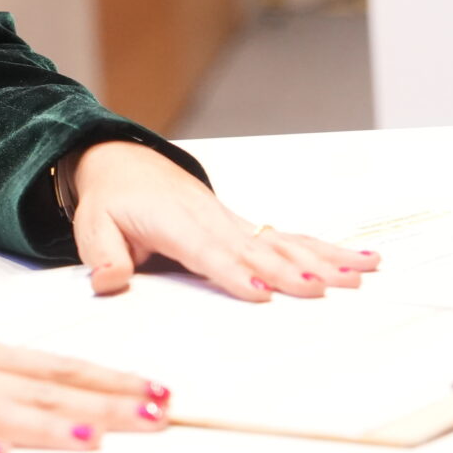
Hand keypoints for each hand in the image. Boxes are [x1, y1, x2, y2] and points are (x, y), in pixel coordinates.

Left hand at [66, 141, 379, 299]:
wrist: (122, 163)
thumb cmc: (111, 199)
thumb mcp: (93, 227)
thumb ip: (104, 256)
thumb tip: (108, 282)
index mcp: (175, 222)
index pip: (208, 251)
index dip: (235, 271)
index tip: (263, 290)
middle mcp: (212, 219)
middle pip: (258, 248)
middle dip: (292, 269)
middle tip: (326, 289)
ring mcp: (234, 221)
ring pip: (284, 241)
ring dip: (323, 257)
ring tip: (360, 274)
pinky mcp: (245, 226)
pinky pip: (289, 238)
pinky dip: (325, 248)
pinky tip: (359, 259)